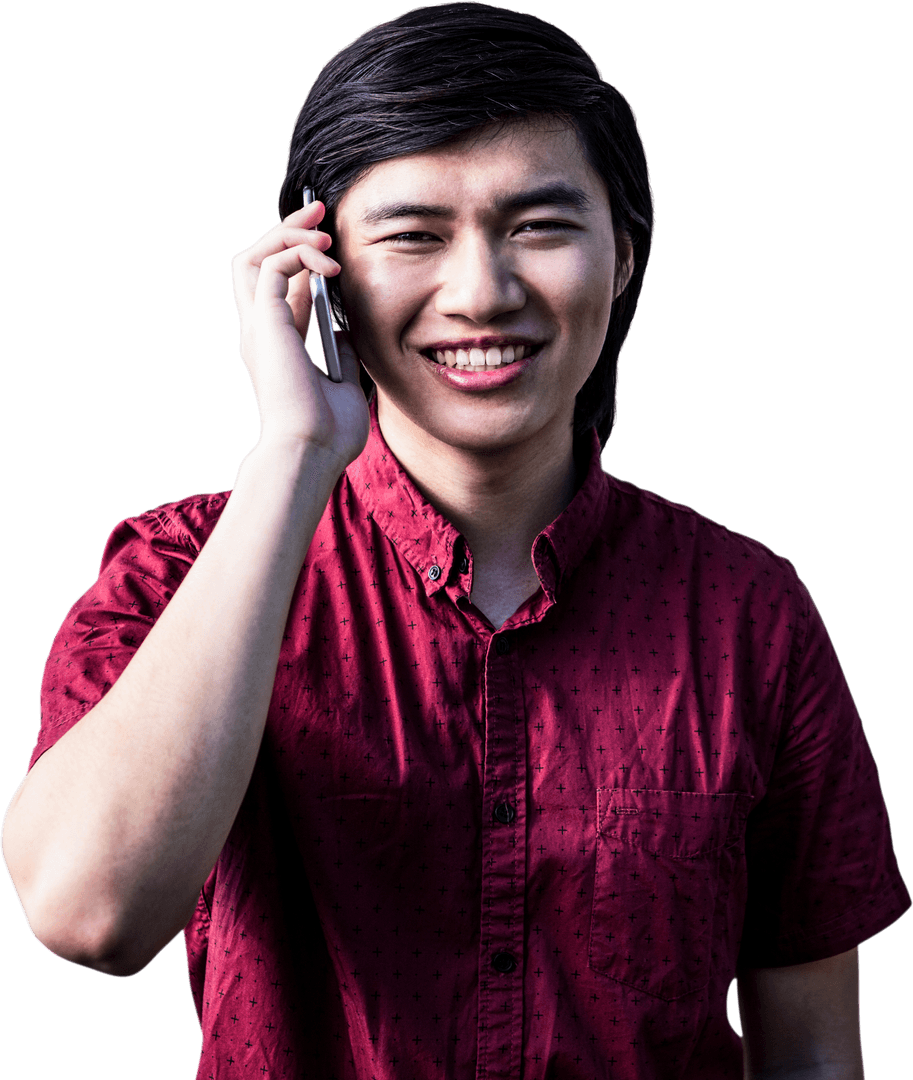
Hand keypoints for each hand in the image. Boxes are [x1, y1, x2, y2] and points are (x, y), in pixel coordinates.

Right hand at [231, 199, 369, 471]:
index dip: (302, 259)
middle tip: (319, 210)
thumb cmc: (330, 432)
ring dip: (287, 234)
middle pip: (254, 263)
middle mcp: (260, 333)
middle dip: (286, 230)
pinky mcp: (264, 325)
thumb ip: (342, 350)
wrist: (312, 451)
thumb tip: (349, 325)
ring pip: (252, 257)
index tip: (332, 242)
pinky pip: (269, 266)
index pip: (280, 287)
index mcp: (278, 346)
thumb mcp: (345, 381)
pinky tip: (328, 262)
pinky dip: (297, 253)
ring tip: (322, 229)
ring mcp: (258, 328)